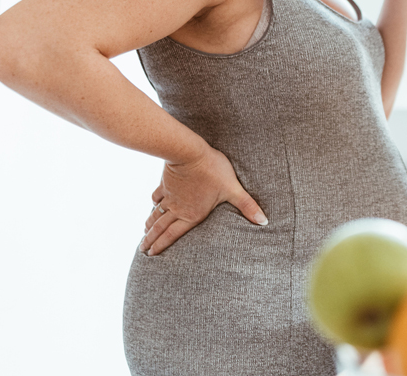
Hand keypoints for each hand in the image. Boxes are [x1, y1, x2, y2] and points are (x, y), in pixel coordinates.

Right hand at [141, 145, 266, 255]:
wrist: (189, 152)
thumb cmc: (213, 171)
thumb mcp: (233, 190)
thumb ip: (248, 206)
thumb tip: (264, 221)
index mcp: (192, 215)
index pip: (173, 235)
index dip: (162, 246)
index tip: (151, 254)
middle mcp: (178, 208)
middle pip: (161, 227)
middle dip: (151, 240)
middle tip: (142, 250)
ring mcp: (170, 195)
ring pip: (157, 213)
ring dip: (150, 224)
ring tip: (144, 232)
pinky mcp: (166, 182)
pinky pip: (157, 196)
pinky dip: (154, 203)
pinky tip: (152, 205)